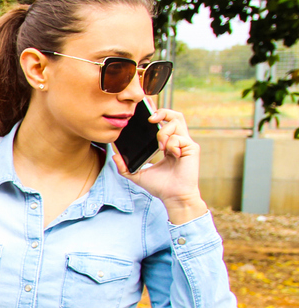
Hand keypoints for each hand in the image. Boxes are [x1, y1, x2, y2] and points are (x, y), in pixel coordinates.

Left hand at [112, 106, 207, 224]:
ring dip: (164, 131)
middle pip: (175, 115)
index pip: (165, 122)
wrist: (173, 197)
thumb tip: (114, 156)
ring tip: (160, 146)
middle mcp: (178, 141)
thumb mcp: (137, 174)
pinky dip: (171, 144)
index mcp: (168, 144)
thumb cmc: (160, 186)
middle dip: (162, 111)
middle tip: (150, 118)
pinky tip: (171, 155)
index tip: (145, 110)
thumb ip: (124, 166)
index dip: (157, 113)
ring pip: (177, 122)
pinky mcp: (192, 148)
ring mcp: (186, 143)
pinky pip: (179, 138)